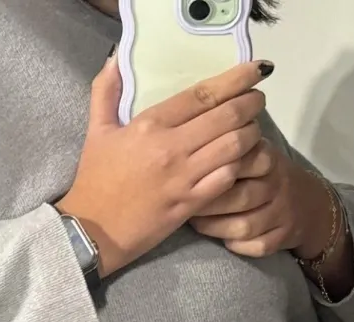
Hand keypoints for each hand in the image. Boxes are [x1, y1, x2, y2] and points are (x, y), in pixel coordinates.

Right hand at [55, 57, 273, 276]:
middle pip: (225, 118)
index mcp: (149, 124)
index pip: (201, 95)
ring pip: (233, 148)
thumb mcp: (96, 130)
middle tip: (260, 98)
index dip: (234, 80)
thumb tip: (116, 59)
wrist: (93, 230)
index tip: (254, 71)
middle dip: (250, 104)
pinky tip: (249, 160)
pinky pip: (228, 179)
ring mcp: (184, 177)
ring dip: (251, 134)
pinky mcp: (192, 204)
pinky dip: (243, 166)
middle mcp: (171, 148)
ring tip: (256, 127)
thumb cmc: (95, 180)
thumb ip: (106, 91)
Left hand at [188, 144, 335, 258]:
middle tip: (185, 205)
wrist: (308, 202)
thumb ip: (225, 145)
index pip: (235, 163)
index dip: (208, 173)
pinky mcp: (284, 236)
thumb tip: (185, 144)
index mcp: (266, 157)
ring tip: (197, 223)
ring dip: (216, 228)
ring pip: (245, 226)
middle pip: (239, 197)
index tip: (185, 178)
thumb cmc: (264, 174)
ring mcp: (283, 213)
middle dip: (207, 205)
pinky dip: (238, 246)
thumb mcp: (251, 150)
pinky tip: (223, 239)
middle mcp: (277, 185)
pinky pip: (258, 246)